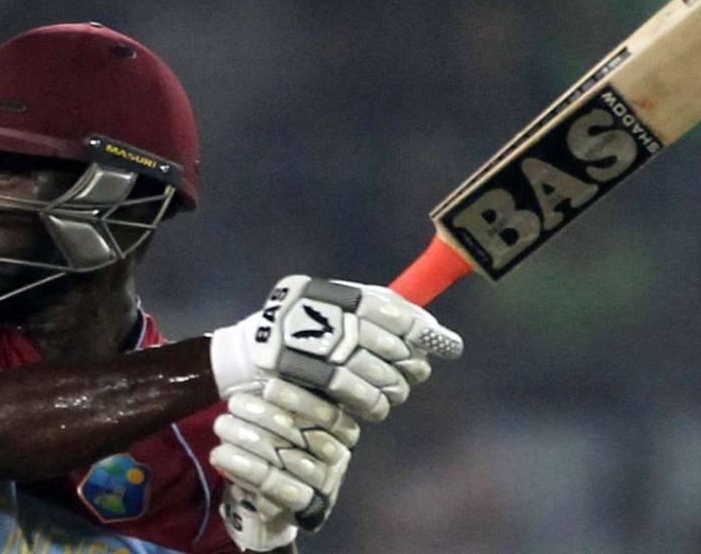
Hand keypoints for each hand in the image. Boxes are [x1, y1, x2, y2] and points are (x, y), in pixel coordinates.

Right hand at [210, 275, 462, 420]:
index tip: (449, 345)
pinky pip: (362, 398)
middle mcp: (332, 319)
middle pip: (392, 347)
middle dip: (410, 364)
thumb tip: (432, 328)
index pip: (395, 312)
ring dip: (395, 388)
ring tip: (394, 391)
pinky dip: (376, 405)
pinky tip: (376, 406)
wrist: (252, 353)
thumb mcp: (338, 307)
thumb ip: (381, 310)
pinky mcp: (314, 380)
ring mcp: (322, 350)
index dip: (424, 331)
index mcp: (340, 295)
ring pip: (381, 376)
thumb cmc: (308, 328)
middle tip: (414, 371)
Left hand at [212, 379, 358, 550]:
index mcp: (343, 428)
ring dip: (249, 438)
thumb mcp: (292, 412)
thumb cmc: (284, 439)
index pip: (327, 412)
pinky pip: (273, 485)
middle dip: (265, 416)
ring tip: (221, 423)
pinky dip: (244, 467)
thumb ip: (287, 394)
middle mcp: (338, 455)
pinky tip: (221, 452)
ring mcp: (322, 482)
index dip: (299, 399)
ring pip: (285, 457)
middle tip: (233, 402)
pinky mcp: (302, 505)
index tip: (270, 386)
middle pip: (303, 434)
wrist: (281, 492)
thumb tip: (267, 360)